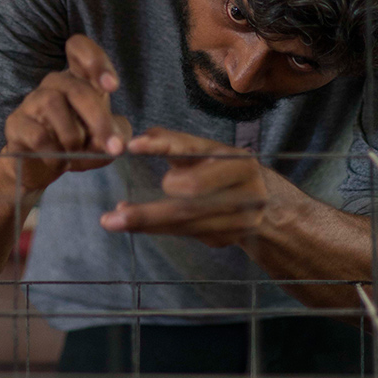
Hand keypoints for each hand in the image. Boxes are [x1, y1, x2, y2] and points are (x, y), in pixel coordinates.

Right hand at [1, 35, 131, 192]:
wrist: (42, 167)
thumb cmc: (78, 144)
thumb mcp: (105, 139)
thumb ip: (116, 134)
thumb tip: (116, 139)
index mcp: (78, 78)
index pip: (78, 48)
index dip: (95, 61)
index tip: (112, 87)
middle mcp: (54, 83)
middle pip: (76, 88)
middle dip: (98, 118)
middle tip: (113, 146)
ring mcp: (32, 100)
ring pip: (53, 105)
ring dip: (73, 136)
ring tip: (77, 155)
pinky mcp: (16, 123)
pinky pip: (38, 134)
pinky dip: (55, 153)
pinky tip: (60, 162)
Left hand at [99, 127, 267, 247]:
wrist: (263, 203)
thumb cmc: (222, 169)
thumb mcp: (204, 152)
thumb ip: (172, 142)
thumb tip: (138, 141)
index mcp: (236, 158)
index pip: (193, 149)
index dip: (163, 147)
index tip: (132, 146)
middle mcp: (244, 186)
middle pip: (190, 196)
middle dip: (150, 208)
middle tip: (114, 215)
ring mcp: (241, 216)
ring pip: (187, 221)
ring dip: (148, 223)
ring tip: (114, 221)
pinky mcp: (231, 236)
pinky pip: (189, 234)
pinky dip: (161, 230)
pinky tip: (138, 226)